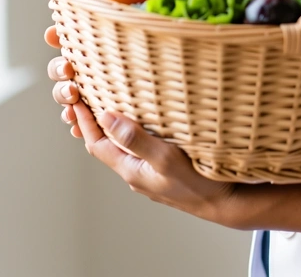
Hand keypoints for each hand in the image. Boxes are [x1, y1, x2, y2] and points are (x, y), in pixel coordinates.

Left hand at [44, 25, 236, 222]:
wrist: (223, 203)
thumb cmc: (197, 182)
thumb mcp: (166, 158)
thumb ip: (136, 139)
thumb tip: (107, 119)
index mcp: (131, 169)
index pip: (96, 144)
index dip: (85, 122)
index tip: (76, 100)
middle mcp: (135, 173)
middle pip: (106, 146)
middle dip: (95, 123)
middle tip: (88, 97)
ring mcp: (148, 173)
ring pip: (123, 147)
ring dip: (114, 127)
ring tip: (110, 104)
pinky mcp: (161, 170)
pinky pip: (139, 148)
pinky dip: (132, 132)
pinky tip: (142, 122)